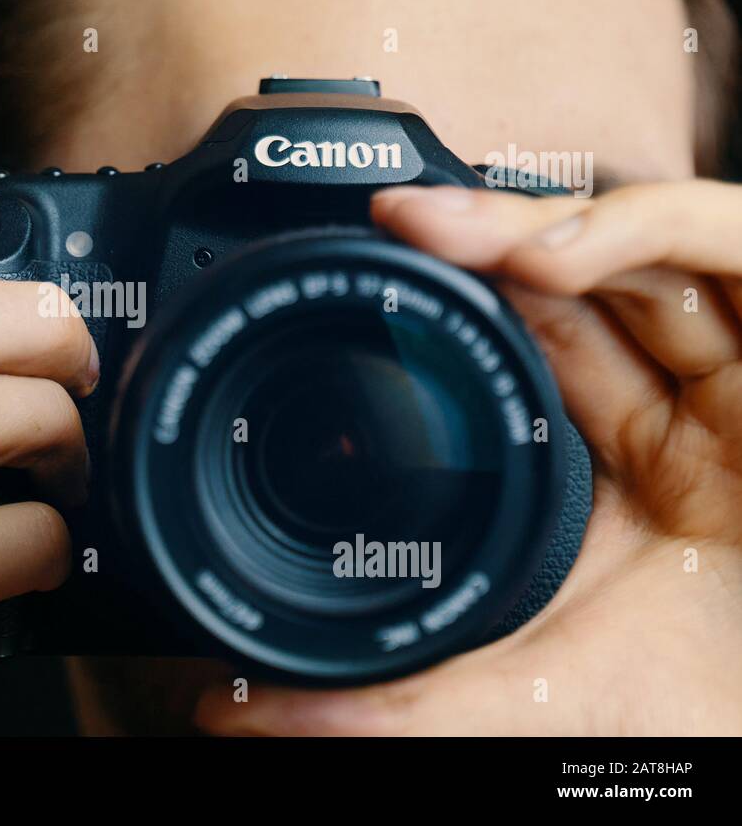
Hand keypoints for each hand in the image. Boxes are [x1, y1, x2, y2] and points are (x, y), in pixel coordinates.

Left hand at [196, 179, 741, 734]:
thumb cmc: (693, 707)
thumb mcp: (533, 691)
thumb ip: (405, 695)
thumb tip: (242, 715)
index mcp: (602, 462)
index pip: (515, 347)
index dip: (438, 302)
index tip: (343, 281)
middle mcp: (665, 404)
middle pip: (564, 283)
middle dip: (473, 239)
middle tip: (385, 220)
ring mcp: (729, 376)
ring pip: (628, 245)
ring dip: (531, 221)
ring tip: (435, 225)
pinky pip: (728, 244)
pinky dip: (639, 231)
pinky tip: (551, 255)